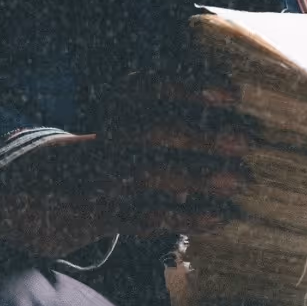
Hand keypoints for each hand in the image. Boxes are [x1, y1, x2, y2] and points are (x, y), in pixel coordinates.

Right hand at [0, 76, 248, 256]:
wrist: (57, 188)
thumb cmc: (128, 144)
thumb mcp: (140, 115)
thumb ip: (181, 107)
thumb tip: (249, 107)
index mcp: (118, 104)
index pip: (152, 86)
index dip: (193, 87)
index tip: (234, 92)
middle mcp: (108, 137)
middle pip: (152, 132)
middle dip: (201, 136)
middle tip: (246, 141)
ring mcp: (104, 177)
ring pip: (148, 175)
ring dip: (197, 177)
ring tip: (240, 180)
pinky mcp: (108, 214)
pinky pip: (147, 217)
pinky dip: (187, 219)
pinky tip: (221, 216)